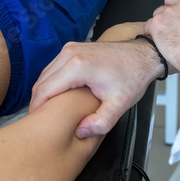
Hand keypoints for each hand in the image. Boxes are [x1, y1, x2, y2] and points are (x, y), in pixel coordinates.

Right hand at [30, 24, 163, 138]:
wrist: (144, 55)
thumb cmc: (133, 76)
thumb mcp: (120, 104)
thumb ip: (101, 122)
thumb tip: (80, 132)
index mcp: (77, 66)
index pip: (44, 90)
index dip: (37, 109)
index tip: (36, 124)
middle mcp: (69, 53)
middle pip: (41, 81)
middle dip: (38, 102)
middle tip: (39, 121)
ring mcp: (71, 48)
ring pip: (46, 73)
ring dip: (44, 92)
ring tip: (46, 111)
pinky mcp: (74, 48)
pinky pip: (54, 67)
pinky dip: (52, 82)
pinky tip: (57, 97)